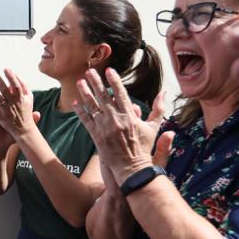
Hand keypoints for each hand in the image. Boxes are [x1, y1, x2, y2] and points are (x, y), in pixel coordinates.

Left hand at [0, 68, 37, 139]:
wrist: (23, 129)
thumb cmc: (26, 110)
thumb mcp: (29, 97)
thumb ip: (24, 86)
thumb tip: (17, 74)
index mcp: (20, 98)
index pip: (16, 85)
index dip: (11, 77)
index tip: (5, 69)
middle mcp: (13, 103)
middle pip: (4, 89)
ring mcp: (5, 109)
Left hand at [72, 68, 165, 183]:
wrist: (132, 168)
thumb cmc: (143, 148)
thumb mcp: (154, 128)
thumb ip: (158, 110)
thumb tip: (163, 93)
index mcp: (129, 116)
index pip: (120, 93)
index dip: (114, 80)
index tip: (109, 70)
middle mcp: (115, 120)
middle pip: (103, 96)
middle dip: (96, 82)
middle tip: (89, 71)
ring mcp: (104, 128)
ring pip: (92, 106)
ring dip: (85, 93)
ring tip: (79, 82)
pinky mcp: (96, 137)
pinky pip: (86, 121)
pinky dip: (80, 111)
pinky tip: (75, 103)